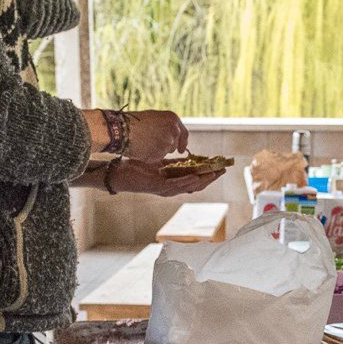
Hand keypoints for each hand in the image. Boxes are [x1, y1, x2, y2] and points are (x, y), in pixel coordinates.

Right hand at [101, 109, 187, 160]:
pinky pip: (156, 158)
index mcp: (173, 119)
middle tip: (150, 143)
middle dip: (165, 147)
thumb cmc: (134, 122)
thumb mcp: (154, 118)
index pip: (183, 134)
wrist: (122, 129)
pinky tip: (141, 148)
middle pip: (173, 145)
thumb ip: (166, 126)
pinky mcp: (160, 154)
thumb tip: (173, 135)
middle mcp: (173, 131)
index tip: (181, 150)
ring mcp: (167, 143)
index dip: (182, 143)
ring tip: (143, 143)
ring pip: (164, 152)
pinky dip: (150, 156)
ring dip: (156, 151)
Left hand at [104, 158, 225, 196]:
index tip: (220, 167)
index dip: (208, 174)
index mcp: (173, 181)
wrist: (119, 173)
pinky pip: (175, 185)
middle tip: (223, 170)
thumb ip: (171, 162)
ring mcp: (165, 189)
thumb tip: (183, 154)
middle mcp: (171, 188)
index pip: (195, 179)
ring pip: (189, 186)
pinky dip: (186, 181)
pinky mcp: (158, 187)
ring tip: (214, 173)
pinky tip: (195, 176)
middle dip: (210, 178)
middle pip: (196, 185)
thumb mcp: (158, 162)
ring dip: (203, 180)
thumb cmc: (137, 167)